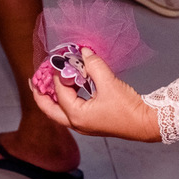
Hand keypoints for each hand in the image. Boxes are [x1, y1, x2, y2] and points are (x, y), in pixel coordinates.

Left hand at [30, 48, 160, 141]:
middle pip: (49, 109)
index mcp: (76, 115)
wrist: (146, 124)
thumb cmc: (128, 108)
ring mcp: (83, 125)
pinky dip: (66, 98)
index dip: (59, 73)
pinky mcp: (91, 122)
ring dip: (53, 96)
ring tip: (48, 82)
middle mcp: (76, 123)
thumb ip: (94, 66)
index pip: (60, 90)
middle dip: (40, 94)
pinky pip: (71, 110)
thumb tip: (83, 53)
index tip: (59, 58)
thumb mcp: (109, 83)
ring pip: (59, 111)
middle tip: (33, 80)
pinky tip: (70, 87)